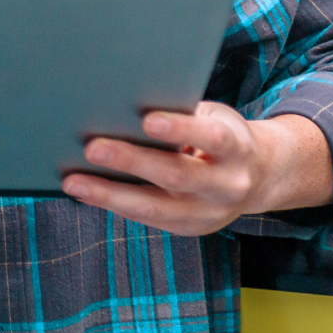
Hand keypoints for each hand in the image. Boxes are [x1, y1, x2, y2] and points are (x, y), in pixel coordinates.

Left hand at [60, 102, 332, 235]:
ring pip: (156, 208)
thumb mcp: (212, 116)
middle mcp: (228, 185)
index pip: (211, 138)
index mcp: (237, 147)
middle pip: (177, 176)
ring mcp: (210, 213)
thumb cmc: (220, 133)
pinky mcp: (190, 228)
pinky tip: (86, 192)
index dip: (181, 129)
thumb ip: (180, 114)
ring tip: (73, 182)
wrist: (259, 175)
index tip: (147, 120)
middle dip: (131, 162)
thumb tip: (122, 104)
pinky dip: (114, 204)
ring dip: (110, 195)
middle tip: (91, 148)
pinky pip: (148, 219)